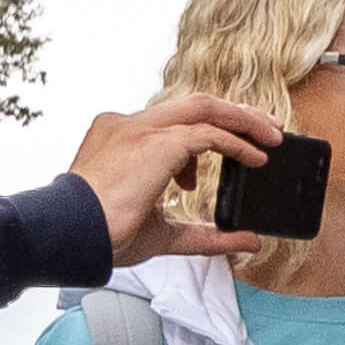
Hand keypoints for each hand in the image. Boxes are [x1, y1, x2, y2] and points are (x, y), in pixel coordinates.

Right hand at [71, 94, 307, 265]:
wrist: (73, 236)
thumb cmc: (102, 237)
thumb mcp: (163, 234)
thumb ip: (205, 234)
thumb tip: (246, 240)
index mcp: (118, 138)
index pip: (171, 121)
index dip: (208, 131)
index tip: (235, 146)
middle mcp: (127, 125)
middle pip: (193, 104)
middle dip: (234, 113)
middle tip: (267, 129)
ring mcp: (140, 130)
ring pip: (204, 107)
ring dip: (243, 120)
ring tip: (271, 138)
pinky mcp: (156, 143)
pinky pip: (208, 133)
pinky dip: (237, 144)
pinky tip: (256, 159)